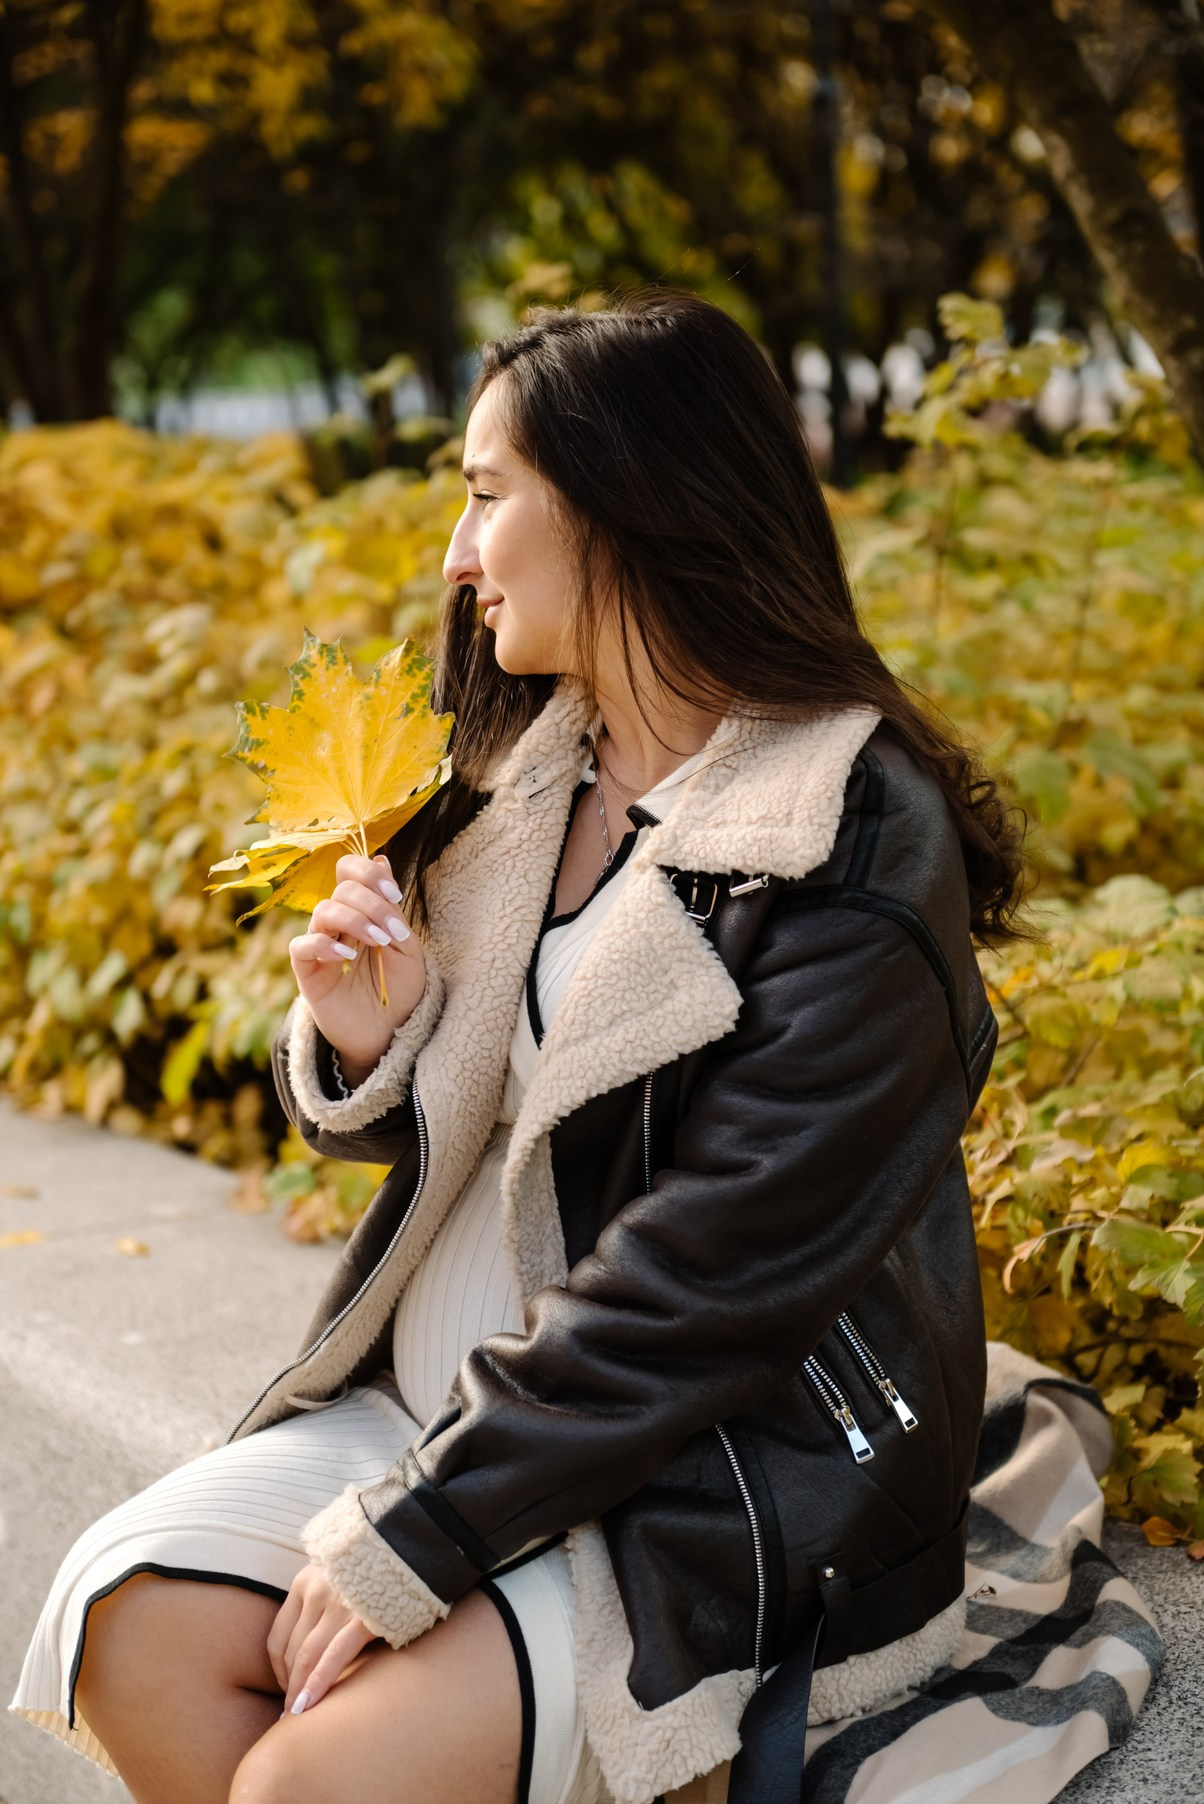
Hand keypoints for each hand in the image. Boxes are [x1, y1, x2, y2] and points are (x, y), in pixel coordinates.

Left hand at [268, 1561, 379, 1715]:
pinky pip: (335, 1657)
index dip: (278, 1671)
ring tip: (296, 1716)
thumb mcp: (336, 1575)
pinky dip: (318, 1683)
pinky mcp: (364, 1616)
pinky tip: (308, 1706)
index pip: (278, 1637)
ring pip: (307, 1657)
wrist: (412, 1546)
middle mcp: (317, 1590)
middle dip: (289, 1685)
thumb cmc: (375, 1569)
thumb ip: (319, 1600)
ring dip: (298, 1690)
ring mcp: (340, 1603)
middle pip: (292, 1651)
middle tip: (290, 1711)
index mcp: (305, 1580)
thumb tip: (307, 1645)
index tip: (284, 1689)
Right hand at [289, 853, 426, 1069]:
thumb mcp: (405, 947)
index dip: (369, 874)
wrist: (390, 1034)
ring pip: (324, 911)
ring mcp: (321, 946)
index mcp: (361, 911)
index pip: (350, 871)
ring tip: (379, 942)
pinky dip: (324, 945)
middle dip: (373, 905)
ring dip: (356, 921)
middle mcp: (337, 923)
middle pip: (342, 890)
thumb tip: (381, 858)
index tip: (395, 894)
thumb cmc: (399, 990)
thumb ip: (391, 908)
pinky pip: (302, 946)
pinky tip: (347, 956)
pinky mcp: (308, 972)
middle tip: (393, 932)